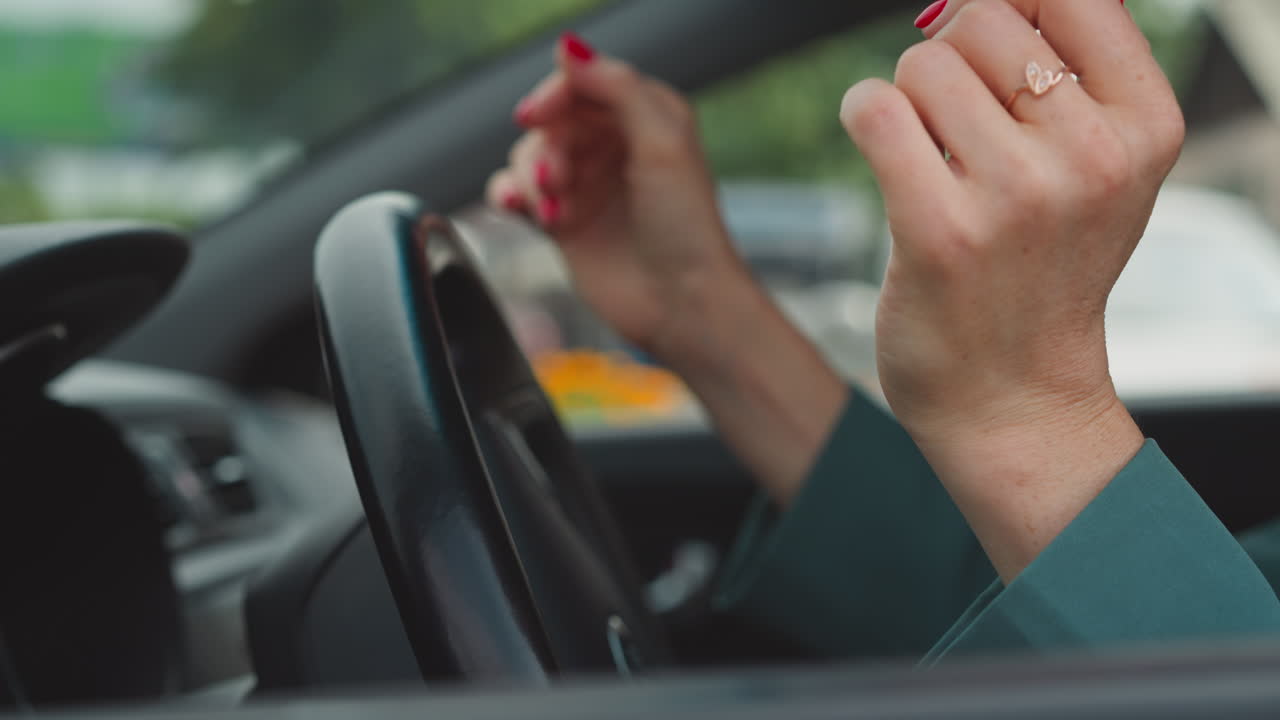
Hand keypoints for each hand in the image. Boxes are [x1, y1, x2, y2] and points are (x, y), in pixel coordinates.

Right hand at [485, 33, 743, 361]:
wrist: (681, 303)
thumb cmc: (684, 227)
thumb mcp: (662, 141)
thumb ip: (616, 87)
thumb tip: (568, 47)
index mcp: (647, 116)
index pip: (583, 82)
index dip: (555, 94)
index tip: (536, 116)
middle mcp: (615, 146)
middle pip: (552, 120)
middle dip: (546, 147)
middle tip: (557, 179)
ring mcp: (588, 184)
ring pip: (530, 155)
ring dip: (532, 177)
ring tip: (553, 209)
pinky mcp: (565, 221)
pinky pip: (518, 192)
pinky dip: (512, 196)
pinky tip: (524, 209)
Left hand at [841, 0, 1183, 578]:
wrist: (1012, 395)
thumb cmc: (1042, 271)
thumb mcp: (1097, 171)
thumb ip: (1064, 73)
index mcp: (1145, 127)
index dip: (1012, 6)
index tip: (988, 51)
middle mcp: (1093, 157)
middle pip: (984, 18)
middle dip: (950, 57)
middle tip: (954, 121)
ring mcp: (1017, 196)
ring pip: (922, 64)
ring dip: (908, 100)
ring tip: (932, 160)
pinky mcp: (939, 231)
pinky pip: (875, 109)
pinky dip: (866, 117)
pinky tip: (888, 156)